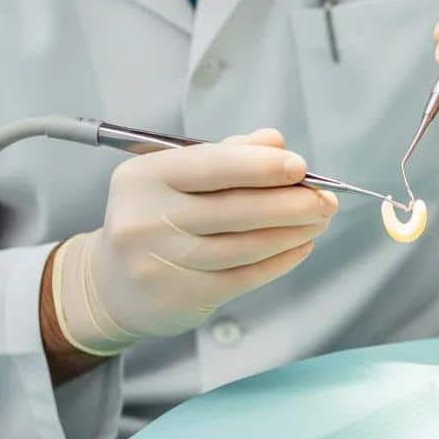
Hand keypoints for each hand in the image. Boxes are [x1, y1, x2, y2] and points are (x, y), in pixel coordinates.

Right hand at [50, 130, 337, 356]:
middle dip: (290, 202)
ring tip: (320, 220)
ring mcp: (163, 262)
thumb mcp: (176, 176)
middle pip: (235, 209)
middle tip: (327, 199)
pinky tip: (300, 246)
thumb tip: (275, 141)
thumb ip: (227, 154)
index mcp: (146, 177)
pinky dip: (280, 260)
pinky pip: (245, 276)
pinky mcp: (183, 296)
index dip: (260, 167)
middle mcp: (148, 218)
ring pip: (245, 245)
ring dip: (293, 231)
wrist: (112, 284)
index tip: (301, 167)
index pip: (211, 167)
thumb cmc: (156, 215)